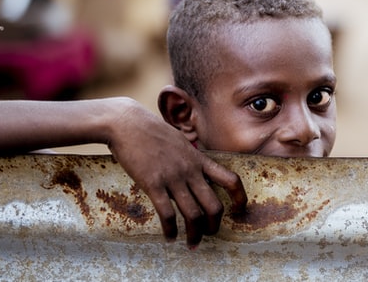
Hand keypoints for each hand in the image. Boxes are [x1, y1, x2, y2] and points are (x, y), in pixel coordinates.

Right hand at [107, 99, 246, 246]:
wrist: (128, 124)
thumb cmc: (151, 131)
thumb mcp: (180, 141)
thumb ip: (189, 157)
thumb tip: (195, 167)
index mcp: (199, 159)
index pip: (230, 179)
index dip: (239, 197)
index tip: (239, 209)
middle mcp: (190, 170)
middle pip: (214, 205)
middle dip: (215, 225)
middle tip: (210, 234)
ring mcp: (173, 177)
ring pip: (193, 214)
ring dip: (194, 234)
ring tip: (192, 244)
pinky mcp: (153, 183)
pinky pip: (167, 214)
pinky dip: (170, 230)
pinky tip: (170, 237)